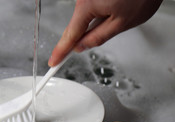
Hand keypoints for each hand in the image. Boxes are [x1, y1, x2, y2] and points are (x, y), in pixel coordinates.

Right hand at [48, 0, 162, 65]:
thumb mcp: (121, 23)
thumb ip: (98, 38)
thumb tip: (81, 47)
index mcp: (87, 5)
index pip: (70, 35)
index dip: (61, 51)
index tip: (54, 62)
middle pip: (76, 25)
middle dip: (83, 36)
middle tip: (91, 41)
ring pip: (84, 16)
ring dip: (95, 22)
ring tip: (117, 14)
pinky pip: (90, 6)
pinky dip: (98, 12)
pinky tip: (114, 8)